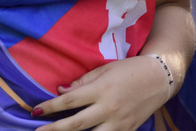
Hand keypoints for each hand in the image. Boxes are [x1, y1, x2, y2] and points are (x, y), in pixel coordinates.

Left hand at [34, 55, 170, 130]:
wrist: (160, 77)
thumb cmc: (130, 69)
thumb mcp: (106, 69)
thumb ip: (83, 81)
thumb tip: (61, 91)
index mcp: (102, 89)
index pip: (70, 101)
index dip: (50, 107)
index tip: (35, 110)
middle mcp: (109, 108)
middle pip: (76, 124)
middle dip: (54, 129)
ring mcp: (119, 122)